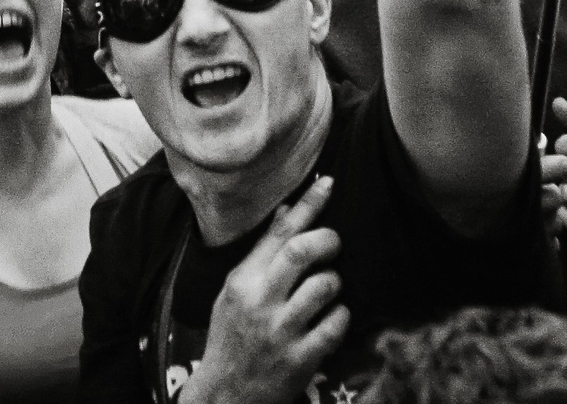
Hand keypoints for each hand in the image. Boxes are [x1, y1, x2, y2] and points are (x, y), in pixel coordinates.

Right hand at [193, 175, 346, 403]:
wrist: (225, 394)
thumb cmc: (231, 336)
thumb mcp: (234, 292)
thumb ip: (261, 255)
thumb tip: (286, 212)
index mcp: (242, 281)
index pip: (277, 233)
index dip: (307, 205)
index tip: (327, 183)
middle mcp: (260, 302)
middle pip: (302, 251)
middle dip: (327, 240)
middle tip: (333, 244)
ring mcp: (280, 331)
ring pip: (324, 286)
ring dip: (334, 282)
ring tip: (328, 290)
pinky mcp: (300, 359)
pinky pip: (336, 325)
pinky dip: (341, 316)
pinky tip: (332, 319)